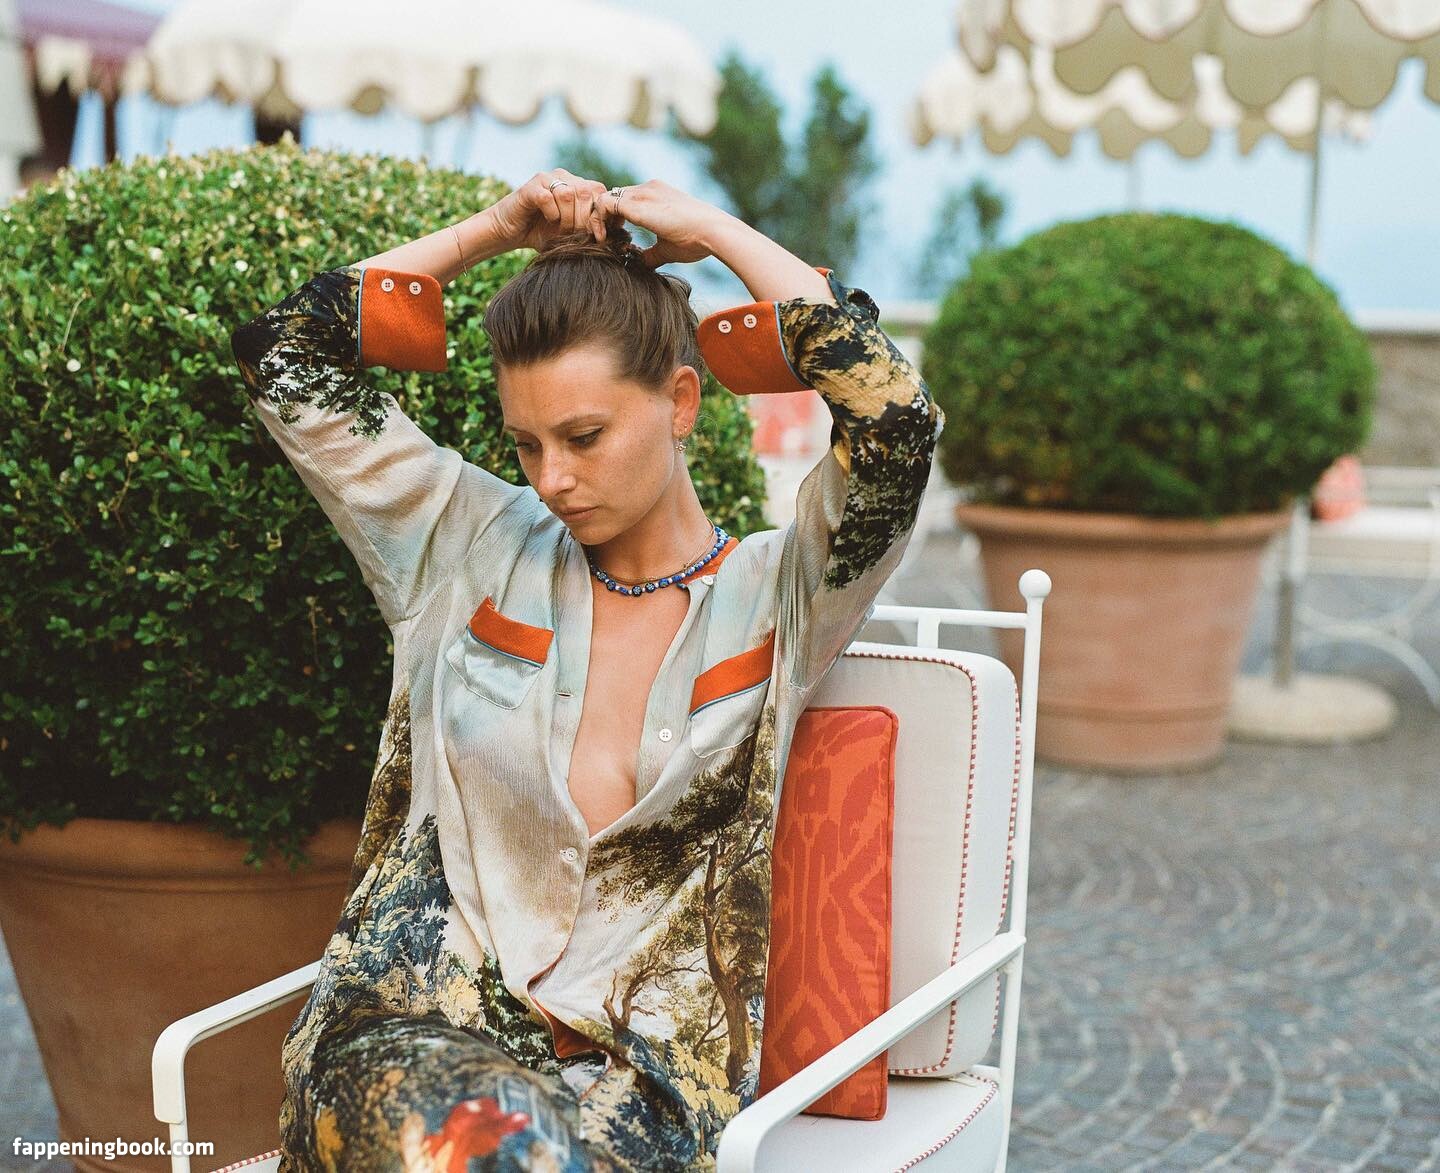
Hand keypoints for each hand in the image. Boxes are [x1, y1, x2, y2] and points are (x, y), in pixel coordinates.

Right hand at [486, 168, 611, 252]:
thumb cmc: (541, 233)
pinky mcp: (530, 187)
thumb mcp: (571, 233)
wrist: (508, 231)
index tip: (599, 235)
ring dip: (567, 218)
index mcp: (575, 185)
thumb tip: (617, 235)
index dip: (602, 214)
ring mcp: (545, 179)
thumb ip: (591, 228)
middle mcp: (562, 178)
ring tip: (560, 229)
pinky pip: (549, 197)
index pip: (599, 191)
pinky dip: (551, 213)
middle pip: (586, 192)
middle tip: (575, 234)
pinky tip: (547, 220)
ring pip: (569, 194)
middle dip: (584, 219)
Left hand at [603, 179, 726, 267]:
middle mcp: (647, 188)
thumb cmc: (698, 240)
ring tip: (604, 239)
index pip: (625, 199)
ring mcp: (642, 193)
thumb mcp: (669, 248)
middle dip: (605, 219)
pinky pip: (605, 204)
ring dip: (599, 219)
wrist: (714, 231)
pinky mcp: (637, 204)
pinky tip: (604, 238)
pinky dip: (599, 220)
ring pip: (606, 197)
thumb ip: (651, 254)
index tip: (617, 237)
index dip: (615, 218)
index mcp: (656, 194)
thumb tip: (639, 265)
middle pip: (613, 196)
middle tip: (606, 240)